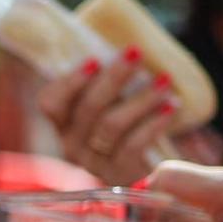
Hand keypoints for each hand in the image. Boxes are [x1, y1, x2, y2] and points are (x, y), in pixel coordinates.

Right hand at [37, 50, 177, 186]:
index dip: (69, 81)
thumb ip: (107, 83)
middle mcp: (72, 145)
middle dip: (113, 77)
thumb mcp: (112, 106)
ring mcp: (94, 163)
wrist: (153, 174)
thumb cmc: (129, 128)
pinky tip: (172, 106)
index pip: (49, 103)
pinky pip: (133, 145)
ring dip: (141, 98)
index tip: (96, 60)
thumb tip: (122, 47)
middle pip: (87, 108)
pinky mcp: (119, 174)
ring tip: (164, 80)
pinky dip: (154, 122)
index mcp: (63, 124)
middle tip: (136, 53)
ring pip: (111, 125)